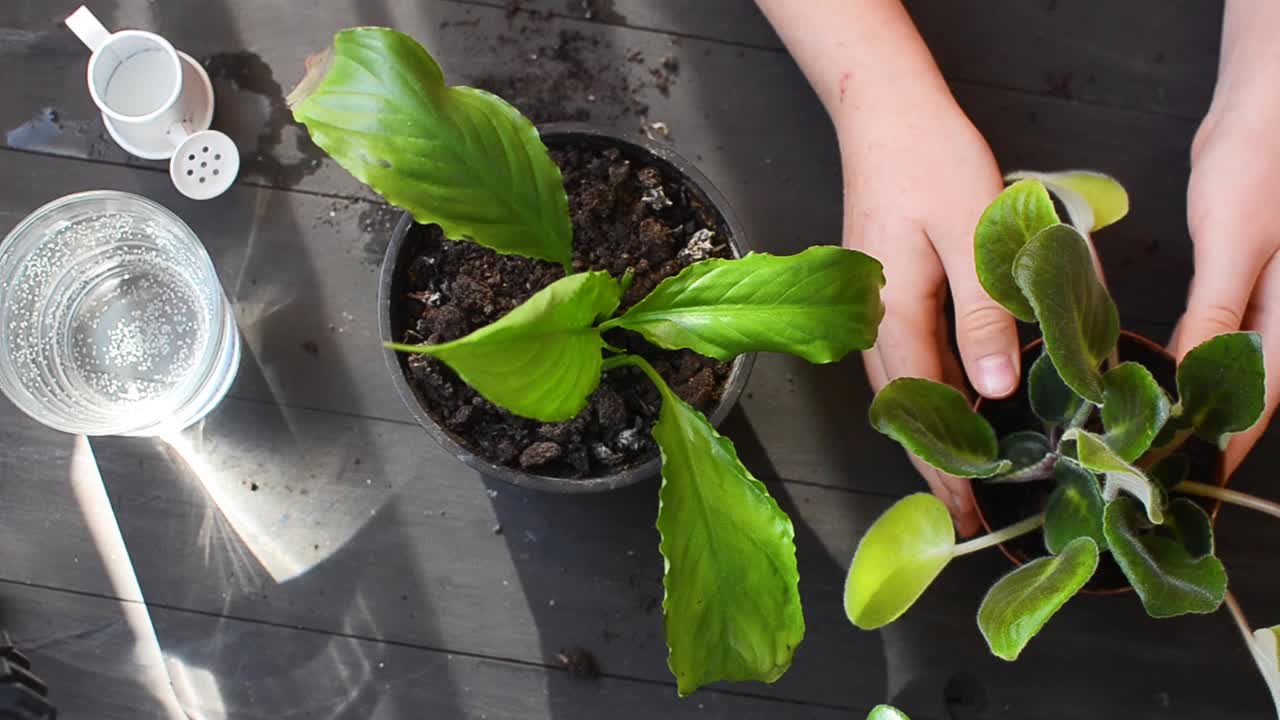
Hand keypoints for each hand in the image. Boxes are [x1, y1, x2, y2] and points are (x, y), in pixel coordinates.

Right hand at [836, 92, 1017, 535]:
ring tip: (962, 469)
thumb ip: (983, 313)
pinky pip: (901, 357)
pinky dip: (924, 392)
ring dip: (925, 431)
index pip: (919, 408)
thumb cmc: (929, 162)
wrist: (884, 113)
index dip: (943, 463)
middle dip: (930, 463)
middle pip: (899, 409)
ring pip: (898, 387)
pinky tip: (952, 401)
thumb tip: (994, 388)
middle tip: (965, 511)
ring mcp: (869, 306)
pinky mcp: (879, 290)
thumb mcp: (971, 234)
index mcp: (890, 313)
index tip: (964, 511)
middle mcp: (870, 319)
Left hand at [1171, 94, 1279, 475]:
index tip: (1187, 476)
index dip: (1225, 441)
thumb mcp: (1235, 242)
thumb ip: (1219, 312)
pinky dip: (1196, 354)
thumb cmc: (1261, 164)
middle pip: (1251, 389)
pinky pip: (1222, 332)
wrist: (1268, 106)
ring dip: (1198, 393)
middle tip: (1157, 460)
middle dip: (1208, 426)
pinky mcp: (1246, 278)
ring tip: (1154, 427)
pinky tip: (1163, 371)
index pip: (1263, 398)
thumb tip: (1196, 374)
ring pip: (1236, 364)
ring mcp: (1272, 298)